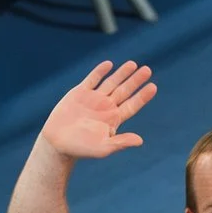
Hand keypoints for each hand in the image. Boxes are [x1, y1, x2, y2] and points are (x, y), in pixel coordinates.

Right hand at [40, 60, 154, 161]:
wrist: (58, 142)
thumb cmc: (81, 149)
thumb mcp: (103, 148)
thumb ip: (121, 142)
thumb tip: (140, 141)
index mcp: (114, 119)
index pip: (132, 105)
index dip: (142, 96)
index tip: (153, 87)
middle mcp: (106, 107)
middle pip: (124, 91)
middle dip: (135, 80)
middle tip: (147, 70)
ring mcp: (94, 99)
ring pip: (111, 83)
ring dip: (122, 73)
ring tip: (133, 64)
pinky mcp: (80, 93)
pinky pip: (92, 79)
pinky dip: (100, 72)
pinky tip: (109, 64)